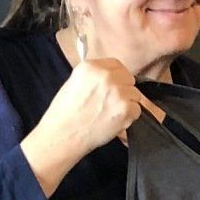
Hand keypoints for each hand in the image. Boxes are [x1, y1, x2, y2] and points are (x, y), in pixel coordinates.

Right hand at [21, 49, 167, 194]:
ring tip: (110, 113)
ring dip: (127, 104)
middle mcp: (106, 76)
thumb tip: (111, 76)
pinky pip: (137, 110)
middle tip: (111, 102)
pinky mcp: (125, 109)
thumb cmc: (64, 114)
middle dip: (123, 89)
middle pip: (128, 78)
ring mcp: (118, 92)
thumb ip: (94, 76)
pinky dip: (128, 118)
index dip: (117, 76)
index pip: (116, 64)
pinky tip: (113, 121)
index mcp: (91, 67)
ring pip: (135, 95)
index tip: (114, 84)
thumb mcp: (74, 83)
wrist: (63, 135)